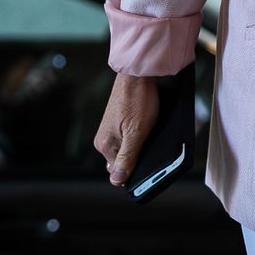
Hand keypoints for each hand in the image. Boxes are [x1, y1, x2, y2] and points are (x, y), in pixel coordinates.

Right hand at [93, 72, 158, 186]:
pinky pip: (131, 137)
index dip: (136, 171)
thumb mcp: (136, 133)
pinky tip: (149, 126)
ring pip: (129, 148)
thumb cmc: (137, 100)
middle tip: (150, 144)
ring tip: (150, 132)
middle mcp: (104, 139)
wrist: (138, 74)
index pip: (119, 173)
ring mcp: (112, 129)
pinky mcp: (120, 122)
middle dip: (139, 157)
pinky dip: (142, 135)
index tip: (149, 164)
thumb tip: (116, 181)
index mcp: (104, 145)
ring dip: (142, 145)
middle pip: (124, 161)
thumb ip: (127, 158)